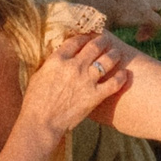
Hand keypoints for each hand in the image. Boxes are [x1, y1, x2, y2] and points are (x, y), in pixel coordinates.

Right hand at [17, 32, 133, 141]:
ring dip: (114, 54)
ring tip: (117, 53)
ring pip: (107, 60)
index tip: (87, 37)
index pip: (76, 41)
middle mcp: (75, 66)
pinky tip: (125, 74)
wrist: (41, 122)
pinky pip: (114, 83)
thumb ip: (51, 64)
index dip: (84, 37)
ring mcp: (87, 80)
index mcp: (58, 60)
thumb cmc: (35, 102)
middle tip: (106, 40)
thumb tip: (58, 58)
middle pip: (94, 46)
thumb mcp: (38, 75)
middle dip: (102, 41)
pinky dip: (121, 77)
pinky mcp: (96, 95)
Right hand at [68, 0, 160, 41]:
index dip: (136, 1)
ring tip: (141, 33)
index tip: (125, 14)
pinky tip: (139, 38)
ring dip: (154, 19)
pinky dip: (152, 31)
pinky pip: (158, 23)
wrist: (87, 2)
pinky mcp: (145, 13)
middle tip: (140, 22)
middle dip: (151, 7)